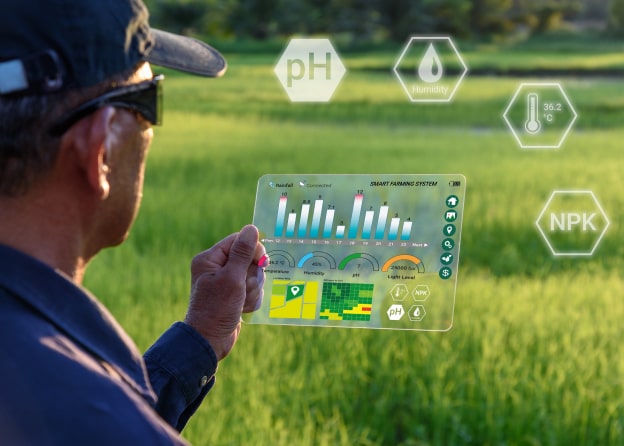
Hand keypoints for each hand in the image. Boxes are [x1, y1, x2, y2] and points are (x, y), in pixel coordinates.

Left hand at [184, 225, 265, 360]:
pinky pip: (252, 289)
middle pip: (249, 258)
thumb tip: (251, 228)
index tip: (258, 263)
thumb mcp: (232, 278)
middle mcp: (217, 267)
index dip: (252, 251)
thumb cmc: (217, 309)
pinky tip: (242, 309)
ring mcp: (226, 282)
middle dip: (252, 275)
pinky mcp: (233, 294)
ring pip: (253, 275)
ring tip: (241, 302)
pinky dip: (251, 299)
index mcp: (210, 258)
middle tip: (244, 288)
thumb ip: (243, 252)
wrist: (210, 341)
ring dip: (253, 290)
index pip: (239, 241)